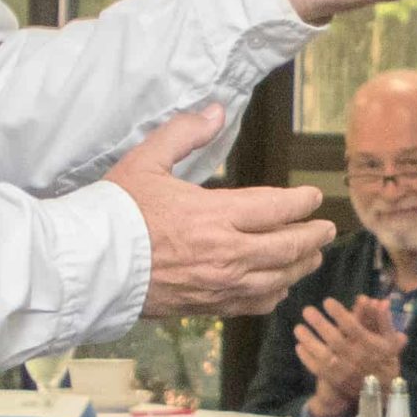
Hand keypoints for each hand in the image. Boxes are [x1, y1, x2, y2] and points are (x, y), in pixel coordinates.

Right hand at [110, 105, 333, 317]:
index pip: (277, 208)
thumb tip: (214, 110)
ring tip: (312, 258)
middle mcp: (227, 253)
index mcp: (216, 214)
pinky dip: (273, 295)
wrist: (90, 266)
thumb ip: (184, 133)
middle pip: (287, 247)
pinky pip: (253, 304)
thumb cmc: (117, 213)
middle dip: (313, 237)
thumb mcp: (146, 160)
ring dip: (300, 266)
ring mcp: (219, 284)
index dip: (302, 203)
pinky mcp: (206, 307)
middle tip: (327, 230)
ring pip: (277, 279)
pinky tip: (279, 289)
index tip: (313, 198)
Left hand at [295, 295, 405, 416]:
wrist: (380, 391)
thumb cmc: (385, 360)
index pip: (352, 326)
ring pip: (322, 355)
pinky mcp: (333, 379)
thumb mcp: (390, 340)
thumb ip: (384, 320)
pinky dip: (307, 358)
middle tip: (306, 310)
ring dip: (309, 340)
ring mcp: (342, 370)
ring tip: (298, 328)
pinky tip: (299, 346)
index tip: (327, 301)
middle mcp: (354, 356)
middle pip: (334, 339)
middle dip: (319, 324)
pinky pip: (317, 369)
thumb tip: (381, 301)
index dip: (339, 313)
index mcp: (368, 344)